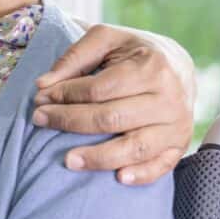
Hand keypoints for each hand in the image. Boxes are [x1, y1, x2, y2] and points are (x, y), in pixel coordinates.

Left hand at [31, 25, 194, 185]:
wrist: (179, 67)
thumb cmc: (134, 53)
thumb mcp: (107, 40)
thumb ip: (75, 57)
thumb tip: (42, 85)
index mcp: (151, 66)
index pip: (100, 89)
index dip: (65, 94)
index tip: (40, 97)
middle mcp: (168, 97)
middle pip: (112, 118)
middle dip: (70, 121)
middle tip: (40, 120)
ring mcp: (176, 123)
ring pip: (134, 147)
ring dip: (99, 157)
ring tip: (68, 160)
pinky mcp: (179, 144)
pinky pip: (161, 166)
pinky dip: (141, 175)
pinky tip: (117, 178)